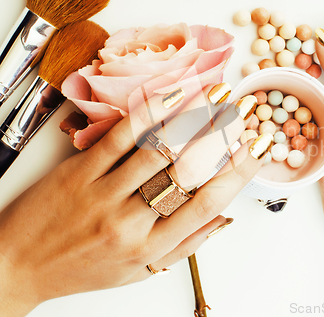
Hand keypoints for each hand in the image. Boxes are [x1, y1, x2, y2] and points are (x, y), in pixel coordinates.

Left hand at [0, 84, 268, 315]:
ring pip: (158, 150)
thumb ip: (185, 246)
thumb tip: (224, 216)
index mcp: (150, 248)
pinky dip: (149, 112)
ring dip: (194, 118)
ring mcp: (102, 194)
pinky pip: (119, 137)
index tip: (258, 148)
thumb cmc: (83, 268)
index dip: (240, 172)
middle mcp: (130, 222)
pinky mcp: (78, 172)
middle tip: (245, 111)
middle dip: (224, 136)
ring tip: (218, 95)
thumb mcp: (140, 271)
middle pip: (189, 173)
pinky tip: (172, 94)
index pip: (208, 205)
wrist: (18, 266)